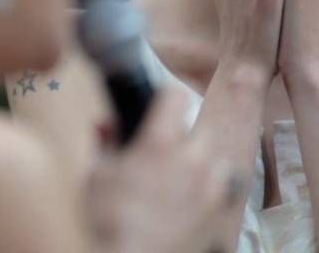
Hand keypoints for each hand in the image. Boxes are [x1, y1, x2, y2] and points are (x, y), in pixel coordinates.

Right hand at [85, 88, 238, 252]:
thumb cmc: (108, 222)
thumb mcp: (95, 177)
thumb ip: (105, 144)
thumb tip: (104, 126)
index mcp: (159, 143)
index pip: (176, 96)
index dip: (166, 99)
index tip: (161, 106)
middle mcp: (192, 161)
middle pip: (200, 130)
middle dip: (184, 138)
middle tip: (163, 154)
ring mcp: (210, 189)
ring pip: (216, 160)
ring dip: (202, 164)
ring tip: (180, 180)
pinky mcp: (219, 216)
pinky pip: (223, 192)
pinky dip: (212, 193)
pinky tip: (192, 203)